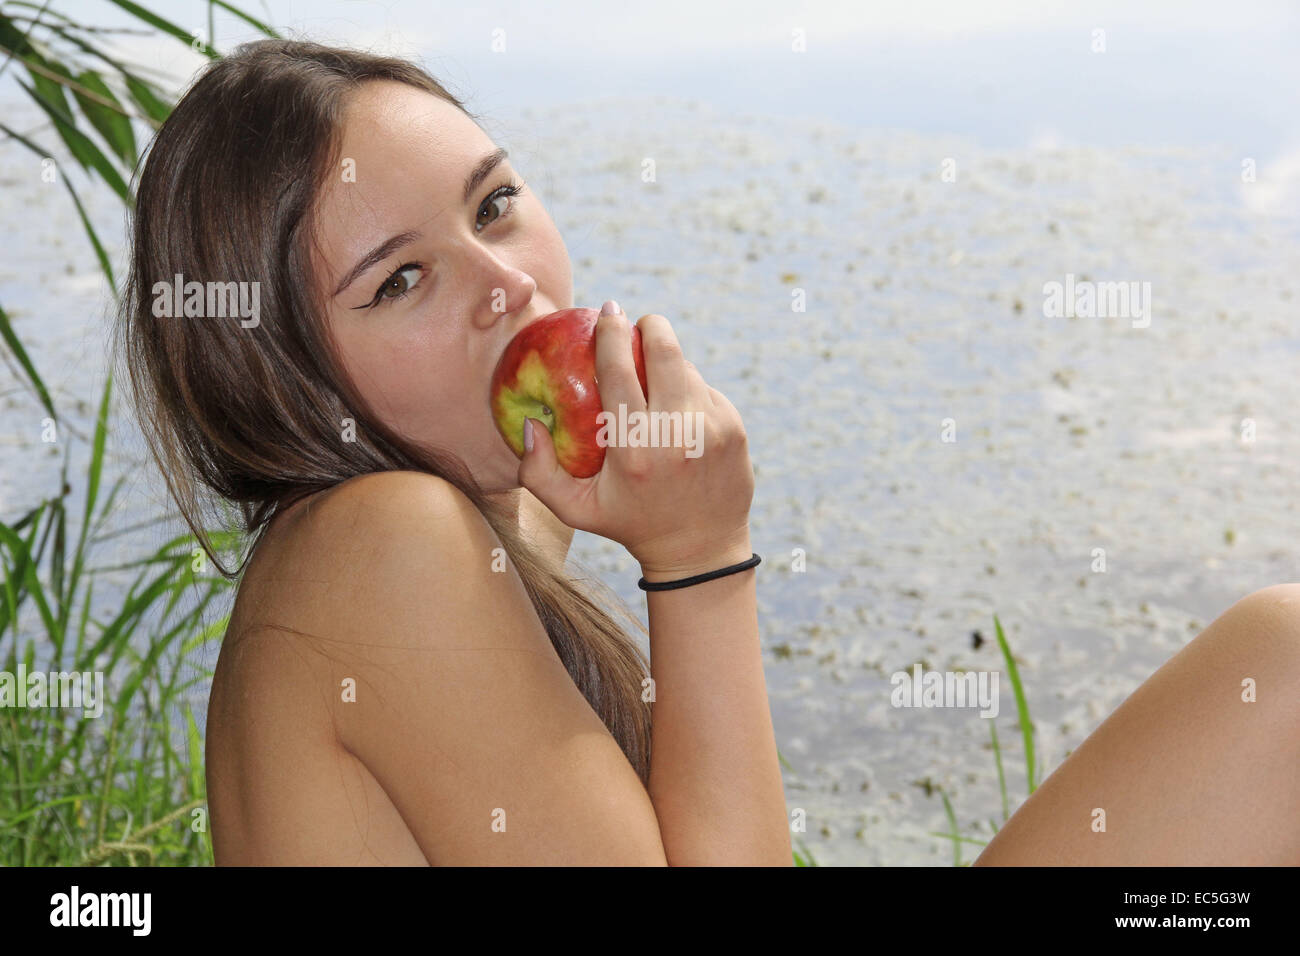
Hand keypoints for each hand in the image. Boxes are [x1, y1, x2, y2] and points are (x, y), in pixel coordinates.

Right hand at [516, 302, 753, 575]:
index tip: (608, 310)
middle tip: (637, 325)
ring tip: (653, 383)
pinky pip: (706, 391)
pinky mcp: (734, 428)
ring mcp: (711, 427)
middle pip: (665, 350)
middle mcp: (676, 433)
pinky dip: (689, 393)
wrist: (701, 551)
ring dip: (668, 365)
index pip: (619, 370)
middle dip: (650, 327)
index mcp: (633, 449)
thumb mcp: (576, 510)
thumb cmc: (630, 525)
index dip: (612, 332)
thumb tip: (530, 423)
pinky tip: (679, 417)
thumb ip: (538, 472)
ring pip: (687, 369)